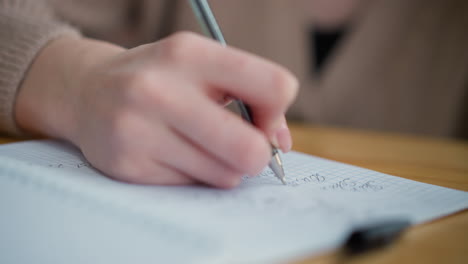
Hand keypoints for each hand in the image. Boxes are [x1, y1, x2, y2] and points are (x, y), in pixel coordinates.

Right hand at [15, 32, 297, 187]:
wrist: (87, 92)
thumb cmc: (159, 79)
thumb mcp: (202, 67)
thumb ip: (251, 97)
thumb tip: (280, 143)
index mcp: (189, 54)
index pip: (274, 86)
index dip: (277, 111)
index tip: (262, 120)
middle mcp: (160, 90)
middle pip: (250, 147)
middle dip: (258, 154)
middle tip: (245, 148)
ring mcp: (139, 131)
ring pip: (225, 174)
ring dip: (225, 166)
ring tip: (200, 146)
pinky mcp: (129, 166)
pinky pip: (193, 186)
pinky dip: (193, 174)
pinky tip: (171, 154)